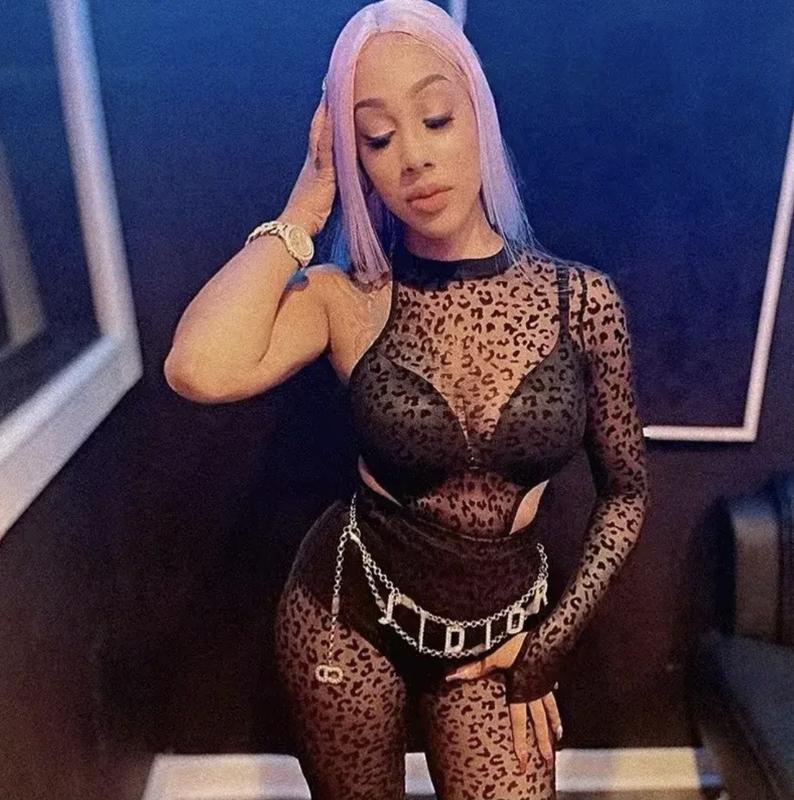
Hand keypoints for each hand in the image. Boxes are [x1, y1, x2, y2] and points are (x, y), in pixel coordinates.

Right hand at [282, 89, 335, 237]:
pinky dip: (327, 127)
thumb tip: (358, 181)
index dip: (328, 116)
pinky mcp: (320, 168)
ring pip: (322, 129)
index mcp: (317, 164)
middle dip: (327, 105)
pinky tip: (332, 113)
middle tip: (332, 81)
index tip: (334, 97)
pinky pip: (324, 143)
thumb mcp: (329, 195)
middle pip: (321, 125)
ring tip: (333, 87)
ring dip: (326, 109)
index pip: (324, 135)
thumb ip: (338, 184)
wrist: (298, 224)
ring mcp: (316, 162)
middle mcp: (314, 158)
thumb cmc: (312, 215)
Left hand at [444, 634, 561, 770]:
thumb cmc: (515, 639)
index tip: (523, 763)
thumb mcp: (492, 654)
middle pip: (540, 721)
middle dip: (543, 741)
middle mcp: (535, 689)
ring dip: (554, 722)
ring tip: (557, 737)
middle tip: (548, 760)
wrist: (542, 625)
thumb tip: (450, 677)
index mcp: (522, 691)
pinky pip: (551, 684)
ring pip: (551, 706)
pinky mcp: (548, 666)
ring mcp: (544, 679)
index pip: (520, 723)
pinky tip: (555, 690)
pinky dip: (553, 691)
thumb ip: (473, 668)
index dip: (521, 744)